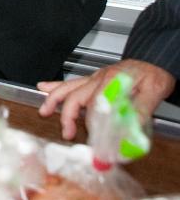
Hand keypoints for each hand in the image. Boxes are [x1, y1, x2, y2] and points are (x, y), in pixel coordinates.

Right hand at [38, 59, 175, 139]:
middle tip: (67, 132)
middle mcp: (100, 78)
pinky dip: (56, 85)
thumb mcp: (153, 92)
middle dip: (67, 115)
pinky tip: (44, 87)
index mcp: (112, 81)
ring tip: (44, 111)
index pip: (96, 105)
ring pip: (68, 87)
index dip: (93, 124)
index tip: (95, 139)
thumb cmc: (154, 74)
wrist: (154, 60)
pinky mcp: (94, 79)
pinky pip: (72, 82)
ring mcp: (95, 78)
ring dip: (54, 99)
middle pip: (76, 96)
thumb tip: (129, 128)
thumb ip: (140, 109)